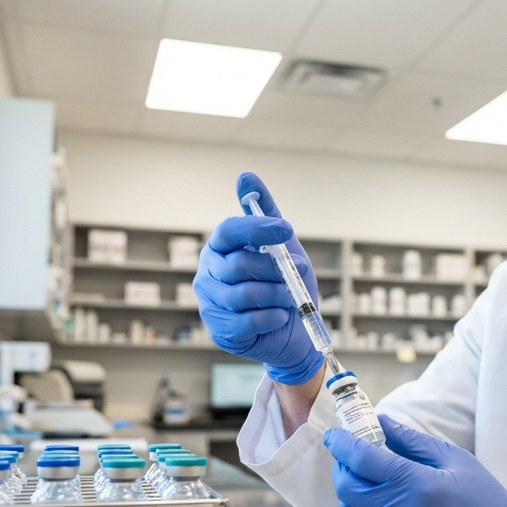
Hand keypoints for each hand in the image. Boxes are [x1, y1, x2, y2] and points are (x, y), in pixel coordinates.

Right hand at [194, 172, 323, 384]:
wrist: (295, 330)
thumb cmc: (285, 284)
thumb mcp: (282, 246)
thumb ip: (265, 213)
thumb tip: (245, 176)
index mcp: (220, 249)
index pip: (228, 231)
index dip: (257, 228)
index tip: (287, 230)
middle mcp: (208, 274)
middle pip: (239, 264)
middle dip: (276, 270)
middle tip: (298, 273)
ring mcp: (210, 304)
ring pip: (246, 294)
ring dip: (279, 294)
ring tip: (290, 297)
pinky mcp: (221, 330)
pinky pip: (249, 321)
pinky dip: (273, 317)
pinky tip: (281, 316)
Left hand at [323, 415, 506, 506]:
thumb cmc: (484, 501)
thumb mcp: (453, 460)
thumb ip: (411, 440)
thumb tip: (380, 421)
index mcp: (413, 482)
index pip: (359, 458)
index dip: (341, 443)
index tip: (334, 436)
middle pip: (347, 488)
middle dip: (343, 469)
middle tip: (353, 461)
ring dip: (350, 499)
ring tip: (367, 489)